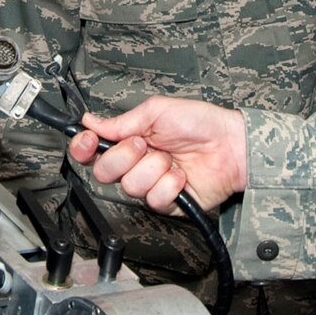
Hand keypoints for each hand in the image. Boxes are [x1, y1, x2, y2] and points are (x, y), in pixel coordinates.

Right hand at [67, 98, 247, 212]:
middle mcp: (136, 164)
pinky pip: (154, 199)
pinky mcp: (167, 203)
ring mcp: (150, 184)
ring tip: (172, 158)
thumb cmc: (200, 123)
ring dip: (153, 168)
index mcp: (129, 141)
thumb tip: (90, 122)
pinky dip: (170, 184)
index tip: (89, 141)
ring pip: (131, 186)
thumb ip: (121, 121)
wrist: (231, 144)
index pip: (93, 151)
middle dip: (125, 156)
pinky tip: (182, 175)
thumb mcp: (157, 111)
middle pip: (105, 172)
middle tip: (146, 144)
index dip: (84, 148)